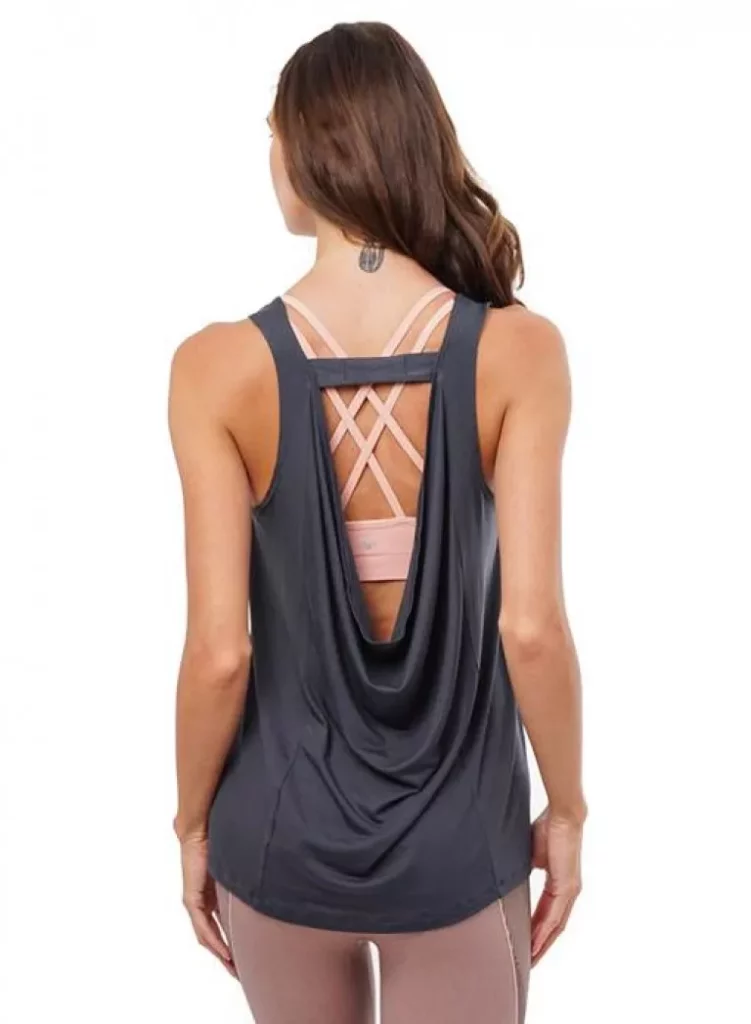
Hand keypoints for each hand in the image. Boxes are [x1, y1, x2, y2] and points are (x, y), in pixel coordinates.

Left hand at [178, 829, 236, 977]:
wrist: (199, 829)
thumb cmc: (218, 839)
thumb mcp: (237, 863)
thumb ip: (246, 871)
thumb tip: (269, 869)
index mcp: (214, 893)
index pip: (222, 923)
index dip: (233, 940)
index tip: (245, 955)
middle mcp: (203, 901)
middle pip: (214, 935)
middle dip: (227, 955)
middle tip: (240, 972)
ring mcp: (196, 902)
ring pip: (208, 936)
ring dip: (221, 954)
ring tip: (235, 970)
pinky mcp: (192, 900)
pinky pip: (204, 928)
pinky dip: (215, 942)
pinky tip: (225, 953)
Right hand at [530, 806, 583, 965]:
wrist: (562, 815)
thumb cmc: (547, 828)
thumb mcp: (531, 855)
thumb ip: (524, 870)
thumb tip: (508, 878)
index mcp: (560, 884)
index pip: (547, 914)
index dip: (537, 931)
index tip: (526, 944)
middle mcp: (568, 891)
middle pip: (553, 926)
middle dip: (540, 945)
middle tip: (528, 962)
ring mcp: (569, 891)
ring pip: (555, 926)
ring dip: (542, 944)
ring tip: (530, 960)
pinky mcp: (567, 887)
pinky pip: (554, 916)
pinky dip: (544, 934)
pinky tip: (535, 945)